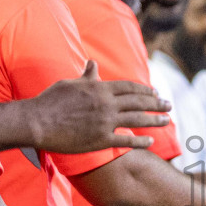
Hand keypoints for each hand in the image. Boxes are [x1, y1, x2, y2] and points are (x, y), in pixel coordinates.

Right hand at [29, 60, 170, 153]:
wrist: (37, 122)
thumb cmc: (50, 101)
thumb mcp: (70, 84)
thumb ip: (86, 77)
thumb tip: (92, 63)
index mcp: (100, 88)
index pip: (130, 87)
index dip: (145, 90)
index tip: (156, 93)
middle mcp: (106, 103)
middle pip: (138, 101)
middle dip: (156, 103)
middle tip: (169, 105)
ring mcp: (105, 122)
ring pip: (137, 119)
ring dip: (155, 119)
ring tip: (166, 120)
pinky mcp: (100, 139)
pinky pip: (126, 140)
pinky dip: (140, 141)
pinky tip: (151, 141)